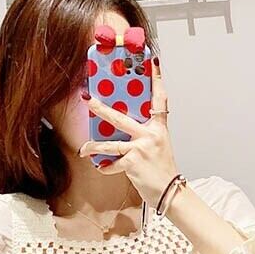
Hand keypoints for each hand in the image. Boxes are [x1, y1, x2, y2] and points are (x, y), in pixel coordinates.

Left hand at [77, 56, 179, 208]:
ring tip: (84, 149)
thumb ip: (144, 135)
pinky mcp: (133, 162)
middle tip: (88, 99)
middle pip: (121, 118)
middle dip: (101, 108)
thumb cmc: (162, 170)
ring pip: (111, 144)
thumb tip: (122, 129)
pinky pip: (114, 163)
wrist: (171, 192)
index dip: (157, 79)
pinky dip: (107, 168)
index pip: (160, 99)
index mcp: (159, 128)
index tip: (153, 61)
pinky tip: (102, 169)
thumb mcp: (158, 147)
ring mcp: (141, 148)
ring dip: (94, 147)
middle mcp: (151, 134)